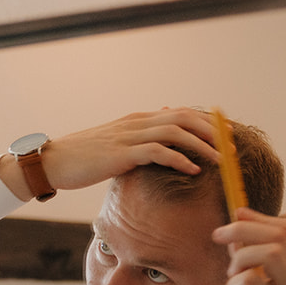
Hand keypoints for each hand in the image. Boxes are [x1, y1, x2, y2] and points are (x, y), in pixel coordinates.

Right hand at [0, 108, 220, 200]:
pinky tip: (194, 171)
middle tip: (233, 144)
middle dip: (212, 130)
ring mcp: (130, 136)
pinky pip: (158, 152)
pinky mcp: (122, 153)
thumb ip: (137, 146)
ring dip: (203, 145)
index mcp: (137, 120)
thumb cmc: (82, 160)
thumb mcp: (114, 148)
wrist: (52, 162)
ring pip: (176, 132)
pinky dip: (180, 160)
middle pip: (185, 117)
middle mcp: (137, 122)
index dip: (207, 121)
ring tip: (221, 160)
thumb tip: (157, 152)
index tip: (227, 133)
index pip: (180, 113)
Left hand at [212, 209, 285, 284]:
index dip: (260, 217)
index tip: (235, 216)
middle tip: (218, 236)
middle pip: (279, 234)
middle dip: (243, 228)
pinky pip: (251, 281)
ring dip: (240, 257)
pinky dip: (234, 283)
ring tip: (231, 276)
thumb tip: (235, 230)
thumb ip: (248, 261)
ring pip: (270, 253)